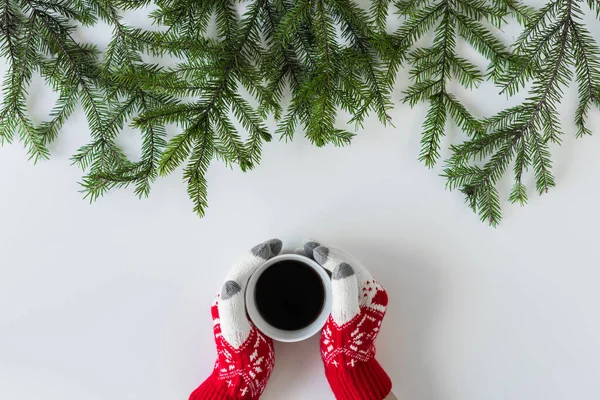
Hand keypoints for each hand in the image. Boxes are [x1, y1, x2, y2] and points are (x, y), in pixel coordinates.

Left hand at [189, 239, 282, 399]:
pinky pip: (260, 285)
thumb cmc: (242, 359)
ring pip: (254, 274)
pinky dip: (271, 275)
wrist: (242, 379)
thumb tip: (231, 283)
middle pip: (248, 266)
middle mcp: (231, 297)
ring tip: (285, 257)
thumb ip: (232, 308)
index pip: (242, 266)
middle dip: (264, 253)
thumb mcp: (236, 334)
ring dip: (267, 262)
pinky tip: (284, 276)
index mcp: (227, 299)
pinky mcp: (250, 311)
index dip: (258, 252)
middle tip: (282, 248)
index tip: (276, 246)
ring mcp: (241, 304)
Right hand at [306, 242, 391, 399]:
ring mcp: (363, 296)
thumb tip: (341, 265)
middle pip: (347, 262)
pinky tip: (316, 267)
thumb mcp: (343, 316)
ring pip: (343, 268)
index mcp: (371, 292)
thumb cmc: (345, 344)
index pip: (348, 264)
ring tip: (309, 253)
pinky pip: (341, 277)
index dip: (329, 254)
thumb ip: (343, 289)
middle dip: (327, 252)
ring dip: (327, 259)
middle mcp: (370, 291)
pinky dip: (328, 269)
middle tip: (307, 247)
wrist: (347, 365)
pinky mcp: (354, 302)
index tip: (311, 249)